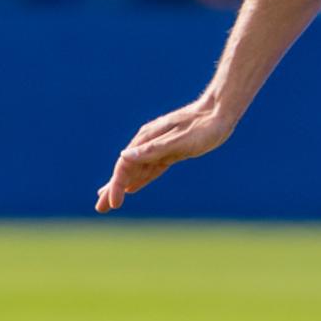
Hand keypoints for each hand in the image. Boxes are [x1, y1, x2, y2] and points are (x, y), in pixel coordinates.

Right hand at [95, 97, 237, 212]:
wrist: (220, 113)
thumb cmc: (203, 126)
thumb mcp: (180, 140)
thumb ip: (153, 149)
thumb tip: (124, 156)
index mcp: (148, 138)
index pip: (125, 165)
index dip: (116, 185)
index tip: (112, 204)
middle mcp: (149, 142)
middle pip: (126, 168)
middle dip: (113, 188)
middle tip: (99, 208)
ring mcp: (159, 147)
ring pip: (137, 170)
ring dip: (123, 186)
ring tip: (109, 201)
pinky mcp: (170, 151)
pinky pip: (151, 169)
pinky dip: (140, 180)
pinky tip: (132, 188)